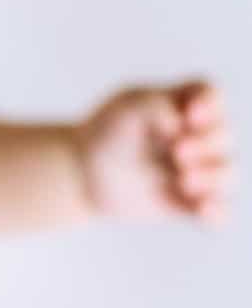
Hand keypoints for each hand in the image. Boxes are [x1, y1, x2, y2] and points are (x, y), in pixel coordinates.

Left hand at [76, 80, 233, 224]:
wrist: (81, 173)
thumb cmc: (105, 132)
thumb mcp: (126, 108)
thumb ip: (156, 106)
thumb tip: (181, 126)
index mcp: (181, 104)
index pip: (210, 95)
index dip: (210, 105)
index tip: (189, 116)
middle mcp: (194, 136)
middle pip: (222, 135)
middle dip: (207, 144)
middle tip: (177, 151)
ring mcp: (194, 169)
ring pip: (225, 173)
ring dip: (213, 176)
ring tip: (183, 180)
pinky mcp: (187, 203)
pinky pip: (217, 211)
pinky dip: (216, 211)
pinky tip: (202, 210)